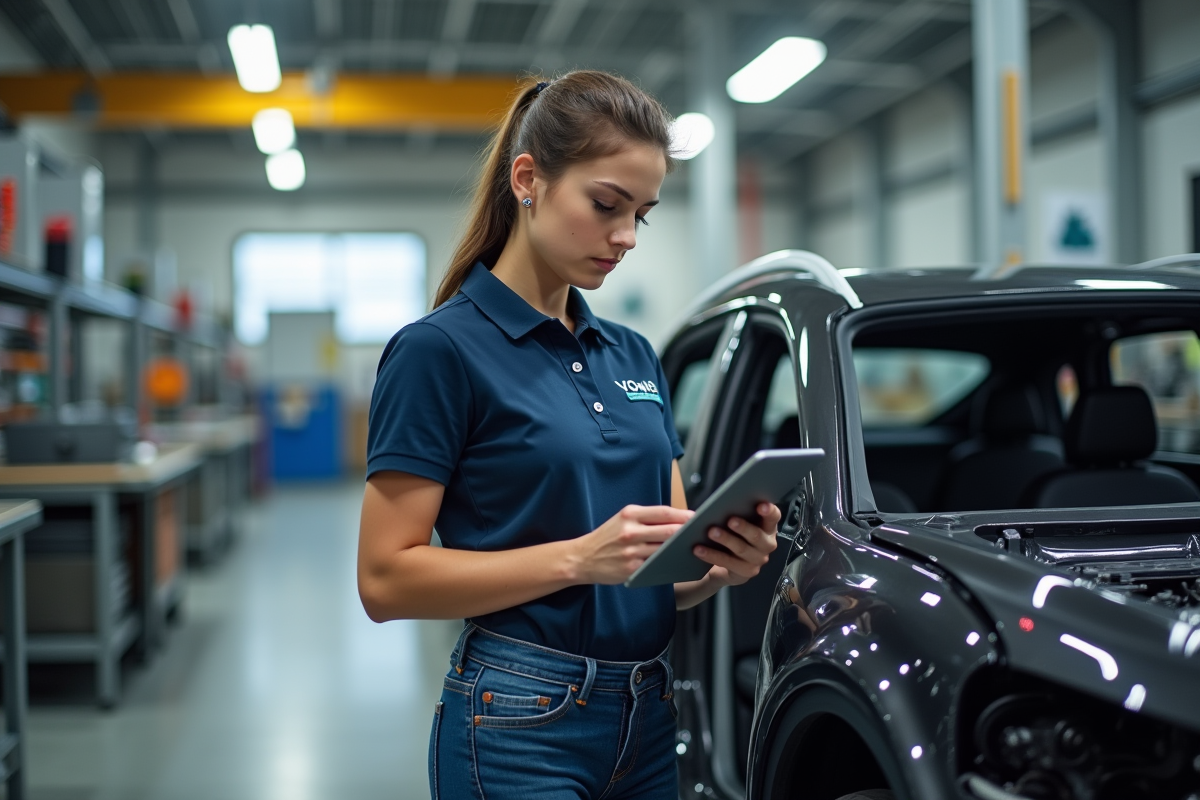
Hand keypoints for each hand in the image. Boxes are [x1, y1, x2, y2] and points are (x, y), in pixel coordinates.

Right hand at [572, 505, 693, 584]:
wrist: (582, 557)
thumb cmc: (608, 537)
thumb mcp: (623, 519)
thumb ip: (646, 518)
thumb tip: (677, 520)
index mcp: (630, 514)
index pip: (664, 512)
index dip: (684, 515)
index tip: (697, 517)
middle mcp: (631, 531)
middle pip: (669, 531)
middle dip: (687, 532)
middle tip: (701, 533)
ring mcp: (631, 551)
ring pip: (665, 549)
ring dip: (681, 549)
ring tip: (693, 547)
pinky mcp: (631, 568)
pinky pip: (656, 565)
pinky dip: (668, 563)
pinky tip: (677, 562)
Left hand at [693, 503, 780, 586]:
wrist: (725, 567)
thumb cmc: (730, 536)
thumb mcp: (729, 523)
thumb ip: (724, 514)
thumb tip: (699, 511)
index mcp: (767, 526)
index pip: (773, 517)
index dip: (769, 511)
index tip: (760, 505)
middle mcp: (767, 543)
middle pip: (757, 535)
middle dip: (743, 527)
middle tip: (730, 520)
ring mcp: (758, 559)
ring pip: (742, 549)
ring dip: (726, 540)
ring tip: (711, 532)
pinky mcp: (747, 572)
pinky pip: (729, 563)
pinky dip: (712, 555)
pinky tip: (699, 550)